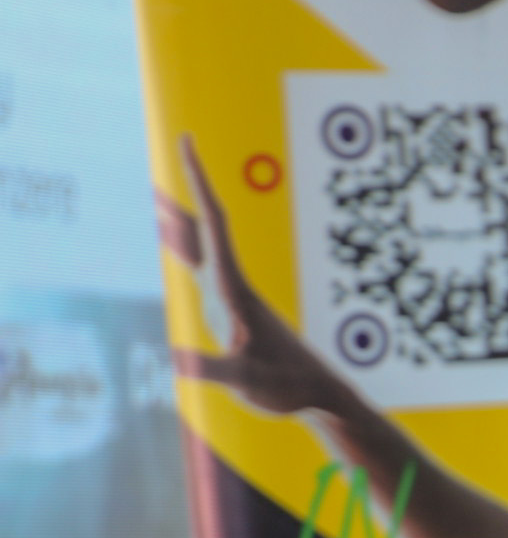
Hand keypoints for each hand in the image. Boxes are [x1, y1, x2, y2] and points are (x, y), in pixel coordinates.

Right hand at [157, 135, 351, 415]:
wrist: (318, 393)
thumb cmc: (287, 386)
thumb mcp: (247, 381)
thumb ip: (214, 370)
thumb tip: (178, 362)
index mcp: (235, 289)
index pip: (214, 224)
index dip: (198, 182)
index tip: (188, 144)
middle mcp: (234, 284)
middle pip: (207, 227)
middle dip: (189, 189)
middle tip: (182, 147)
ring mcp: (233, 296)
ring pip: (204, 246)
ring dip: (181, 218)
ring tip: (159, 195)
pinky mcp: (232, 310)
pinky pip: (203, 266)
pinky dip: (184, 247)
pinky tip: (176, 242)